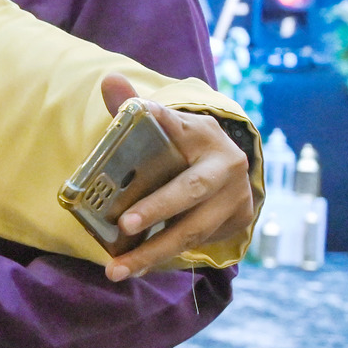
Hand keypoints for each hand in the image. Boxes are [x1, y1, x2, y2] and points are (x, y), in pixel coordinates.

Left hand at [98, 74, 256, 281]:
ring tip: (118, 268)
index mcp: (202, 133)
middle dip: (157, 209)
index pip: (176, 124)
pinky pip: (198, 243)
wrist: (228, 168)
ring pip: (193, 229)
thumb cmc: (183, 147)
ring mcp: (236, 195)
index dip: (159, 121)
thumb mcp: (164, 126)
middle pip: (189, 190)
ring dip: (154, 251)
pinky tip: (137, 268)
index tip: (140, 115)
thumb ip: (133, 106)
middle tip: (124, 225)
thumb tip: (109, 80)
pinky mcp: (238, 220)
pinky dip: (165, 257)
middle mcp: (226, 162)